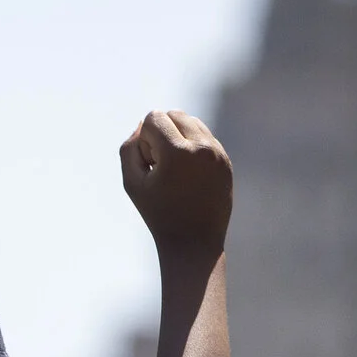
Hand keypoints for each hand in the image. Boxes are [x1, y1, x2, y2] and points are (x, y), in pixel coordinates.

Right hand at [119, 109, 234, 255]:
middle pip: (175, 114)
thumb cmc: (159, 214)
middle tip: (161, 166)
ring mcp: (218, 153)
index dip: (145, 140)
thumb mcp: (132, 182)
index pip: (154, 117)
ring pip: (192, 122)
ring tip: (174, 169)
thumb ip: (130, 148)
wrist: (194, 242)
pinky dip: (192, 148)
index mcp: (178, 151)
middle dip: (161, 133)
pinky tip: (187, 175)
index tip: (151, 166)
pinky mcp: (225, 161)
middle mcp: (202, 147)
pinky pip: (204, 137)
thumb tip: (143, 125)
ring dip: (177, 137)